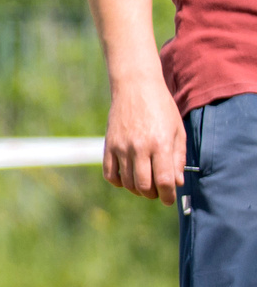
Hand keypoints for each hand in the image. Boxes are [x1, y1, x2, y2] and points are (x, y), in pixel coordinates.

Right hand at [105, 79, 185, 203]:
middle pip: (144, 185)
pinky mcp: (109, 145)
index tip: (169, 199)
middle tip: (158, 192)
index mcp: (160, 144)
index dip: (168, 195)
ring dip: (137, 189)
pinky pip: (110, 174)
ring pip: (127, 182)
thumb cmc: (161, 108)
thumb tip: (176, 182)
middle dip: (153, 194)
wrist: (135, 87)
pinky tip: (127, 178)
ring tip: (144, 185)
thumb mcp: (177, 131)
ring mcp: (121, 147)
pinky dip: (119, 182)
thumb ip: (178, 158)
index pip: (163, 180)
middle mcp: (139, 147)